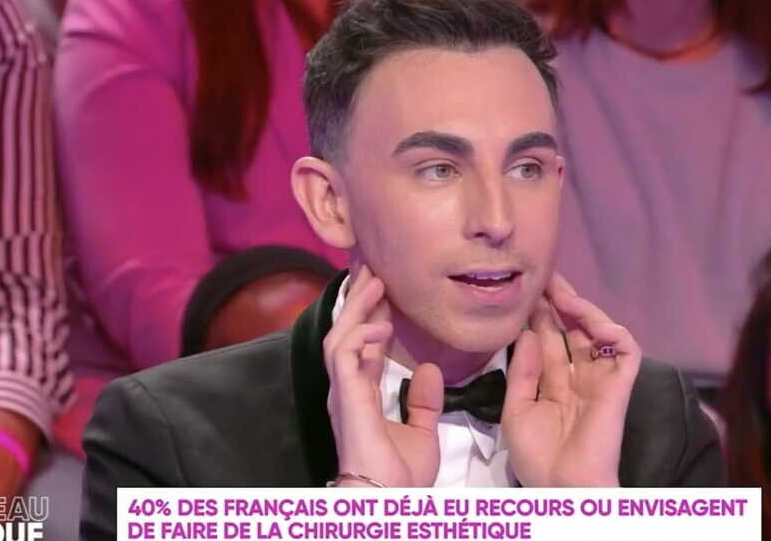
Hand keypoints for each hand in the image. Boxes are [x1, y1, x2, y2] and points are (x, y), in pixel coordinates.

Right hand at [325, 265, 442, 486]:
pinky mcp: (346, 397)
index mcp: (362, 395)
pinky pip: (344, 355)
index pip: (362, 346)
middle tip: (375, 271)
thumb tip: (431, 371)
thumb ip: (423, 403)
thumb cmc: (399, 476)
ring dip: (357, 308)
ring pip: (340, 336)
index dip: (372, 317)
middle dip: (359, 301)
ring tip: (375, 282)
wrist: (388, 499)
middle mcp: (347, 389)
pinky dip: (361, 335)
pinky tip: (381, 324)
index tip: (386, 292)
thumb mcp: (421, 433)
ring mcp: (343, 392)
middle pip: (346, 333)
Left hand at [503, 274, 641, 486]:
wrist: (562, 486)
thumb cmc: (538, 456)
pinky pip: (625, 349)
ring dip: (582, 308)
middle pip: (572, 329)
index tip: (524, 290)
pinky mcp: (619, 385)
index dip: (539, 314)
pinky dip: (611, 330)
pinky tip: (588, 319)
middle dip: (558, 302)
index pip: (549, 339)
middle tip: (542, 277)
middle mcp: (578, 376)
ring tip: (561, 292)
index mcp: (554, 384)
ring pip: (599, 332)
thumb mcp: (517, 410)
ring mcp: (600, 379)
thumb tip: (527, 333)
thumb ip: (523, 372)